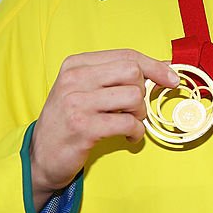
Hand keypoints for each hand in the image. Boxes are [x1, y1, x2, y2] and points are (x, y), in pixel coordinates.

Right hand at [30, 50, 177, 208]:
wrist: (41, 156)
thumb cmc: (70, 121)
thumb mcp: (86, 90)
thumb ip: (117, 76)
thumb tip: (164, 67)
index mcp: (76, 65)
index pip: (126, 55)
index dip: (154, 66)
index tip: (171, 79)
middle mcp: (73, 79)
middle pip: (132, 71)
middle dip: (142, 92)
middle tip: (135, 109)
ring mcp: (76, 103)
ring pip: (132, 96)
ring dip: (140, 114)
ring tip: (130, 123)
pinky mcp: (83, 128)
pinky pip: (127, 122)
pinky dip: (136, 131)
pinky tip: (128, 136)